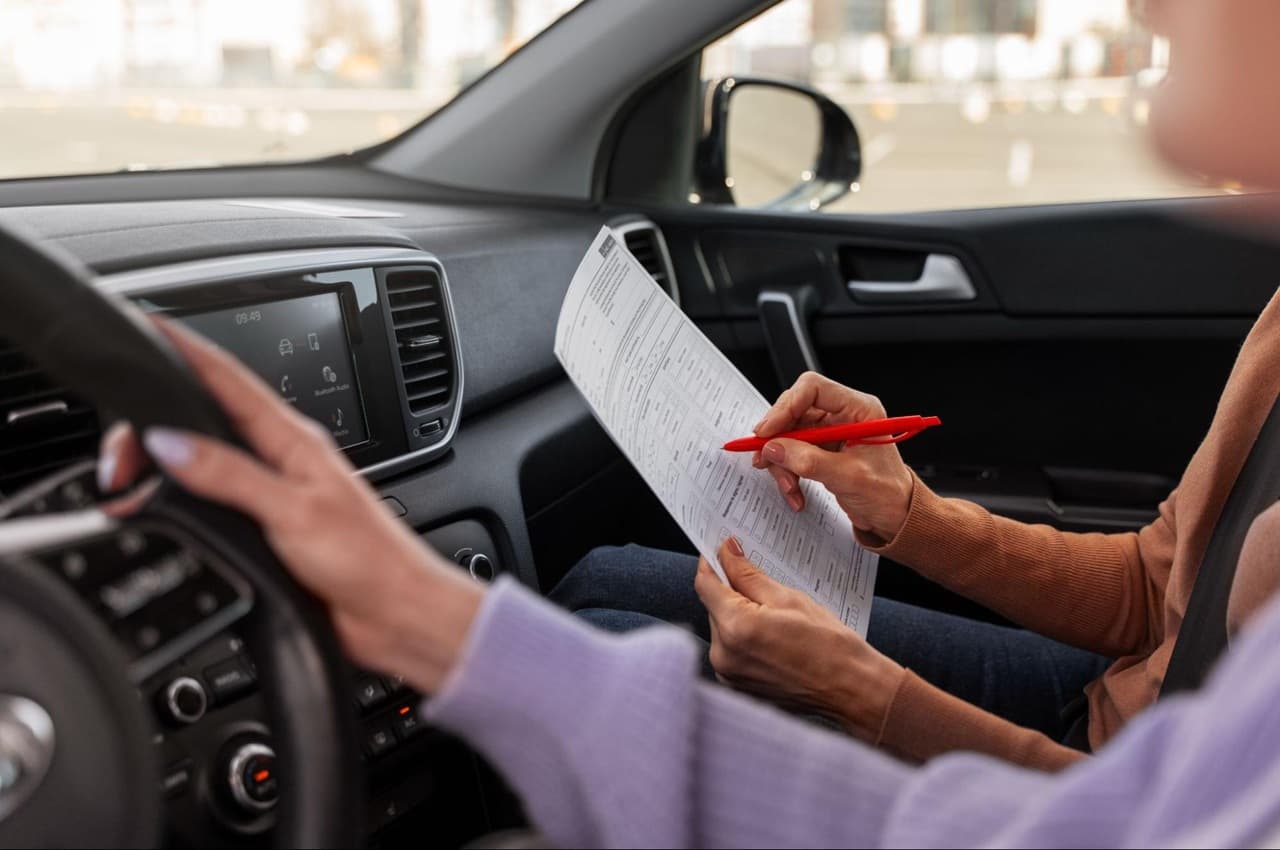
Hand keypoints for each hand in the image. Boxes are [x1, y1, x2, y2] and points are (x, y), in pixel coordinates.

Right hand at [98, 319, 482, 692]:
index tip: (151, 326)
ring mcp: (275, 494)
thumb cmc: (369, 559)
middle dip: (158, 419)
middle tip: (119, 447)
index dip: (188, 350)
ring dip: (168, 458)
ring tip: (130, 469)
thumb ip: (230, 475)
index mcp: (294, 440)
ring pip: (207, 459)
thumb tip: (170, 442)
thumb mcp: (294, 510)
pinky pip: (215, 500)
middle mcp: (282, 460)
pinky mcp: (269, 530)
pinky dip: (183, 497)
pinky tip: (167, 503)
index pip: (231, 380)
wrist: (397, 613)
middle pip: (208, 419)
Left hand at [694, 538, 901, 740]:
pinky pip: (731, 650)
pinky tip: (772, 636)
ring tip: (775, 617)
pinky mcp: (737, 686)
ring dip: (738, 615)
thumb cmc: (829, 645)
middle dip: (731, 590)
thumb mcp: (789, 598)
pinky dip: (744, 638)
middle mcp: (724, 655)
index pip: (705, 584)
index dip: (712, 562)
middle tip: (761, 583)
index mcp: (736, 628)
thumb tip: (727, 553)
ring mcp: (729, 674)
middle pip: (713, 607)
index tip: (722, 551)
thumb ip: (749, 575)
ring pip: (722, 628)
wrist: (852, 690)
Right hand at [753, 372, 913, 542]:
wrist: (895, 515)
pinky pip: (792, 452)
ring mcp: (830, 432)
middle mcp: (843, 415)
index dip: (786, 407)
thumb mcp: (848, 477)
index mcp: (858, 409)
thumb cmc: (887, 493)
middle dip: (778, 438)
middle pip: (795, 411)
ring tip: (789, 485)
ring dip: (781, 461)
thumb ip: (809, 461)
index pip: (813, 389)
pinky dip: (787, 472)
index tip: (768, 431)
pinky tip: (794, 491)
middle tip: (764, 457)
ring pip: (789, 434)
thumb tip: (775, 448)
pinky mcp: (821, 449)